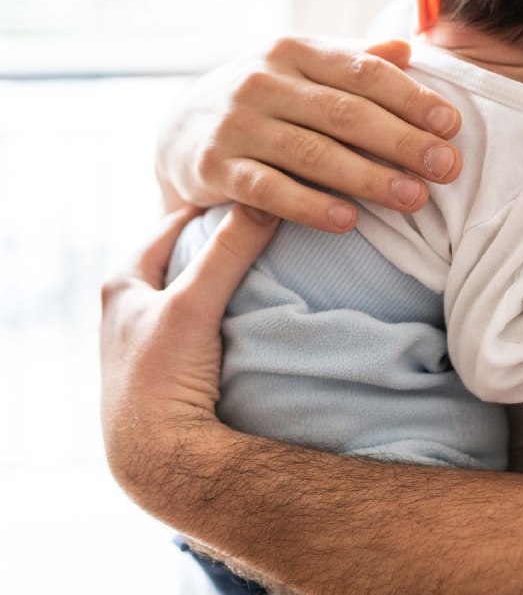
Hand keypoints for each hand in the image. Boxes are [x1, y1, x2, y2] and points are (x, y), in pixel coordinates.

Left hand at [100, 205, 278, 493]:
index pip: (174, 223)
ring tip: (266, 262)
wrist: (160, 460)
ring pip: (196, 286)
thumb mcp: (193, 305)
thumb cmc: (162, 378)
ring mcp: (151, 334)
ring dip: (226, 275)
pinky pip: (204, 316)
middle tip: (266, 226)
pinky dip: (226, 305)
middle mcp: (130, 305)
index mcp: (122, 282)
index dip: (213, 208)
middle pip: (185, 253)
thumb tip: (265, 202)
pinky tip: (251, 307)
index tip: (255, 196)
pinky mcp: (171, 361)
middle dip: (222, 239)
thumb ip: (228, 252)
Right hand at [155, 37, 462, 231]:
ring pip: (312, 153)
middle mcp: (263, 81)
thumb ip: (353, 60)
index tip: (452, 125)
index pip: (364, 72)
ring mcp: (236, 124)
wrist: (181, 130)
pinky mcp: (213, 167)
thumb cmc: (265, 101)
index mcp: (294, 51)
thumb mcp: (302, 70)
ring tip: (414, 198)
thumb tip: (408, 48)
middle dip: (402, 141)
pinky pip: (268, 190)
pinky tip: (349, 221)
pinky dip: (309, 206)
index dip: (411, 98)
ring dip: (368, 177)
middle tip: (447, 167)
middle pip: (345, 113)